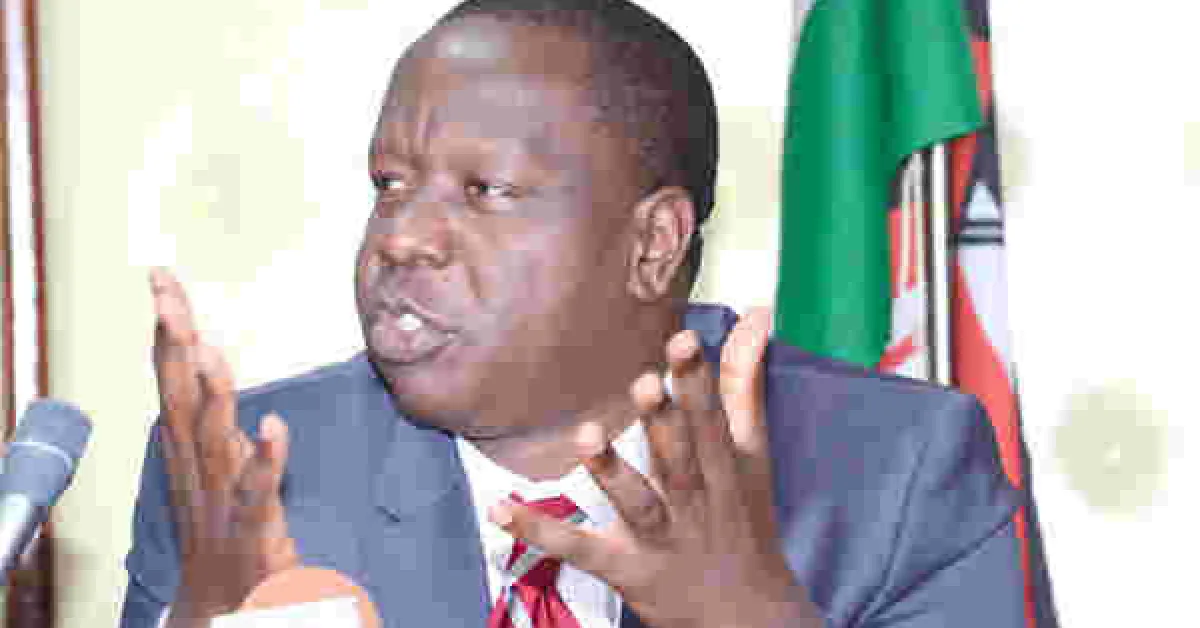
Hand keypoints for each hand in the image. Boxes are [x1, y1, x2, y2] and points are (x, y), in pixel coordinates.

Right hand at [149, 268, 297, 625]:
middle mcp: (197, 466)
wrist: (223, 603)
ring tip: (208, 351)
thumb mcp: (215, 461)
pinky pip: (255, 491)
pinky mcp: (251, 529)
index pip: (173, 375)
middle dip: (174, 342)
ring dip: (209, 396)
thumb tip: (207, 360)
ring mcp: (220, 498)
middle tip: (167, 294)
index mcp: (189, 447)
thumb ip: (212, 413)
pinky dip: (263, 459)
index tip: (163, 277)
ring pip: (209, 440)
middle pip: (181, 395)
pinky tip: (271, 427)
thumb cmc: (223, 529)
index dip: (168, 326)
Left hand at [489, 308, 822, 627]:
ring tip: (587, 436)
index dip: (700, 383)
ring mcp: (660, 539)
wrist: (748, 617)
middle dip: (665, 423)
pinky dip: (540, 532)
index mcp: (726, 470)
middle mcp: (695, 502)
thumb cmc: (744, 520)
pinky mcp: (627, 569)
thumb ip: (744, 384)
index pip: (713, 423)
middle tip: (644, 383)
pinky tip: (501, 510)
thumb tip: (756, 316)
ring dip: (612, 472)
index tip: (684, 340)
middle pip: (680, 461)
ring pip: (637, 503)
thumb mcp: (752, 455)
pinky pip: (581, 550)